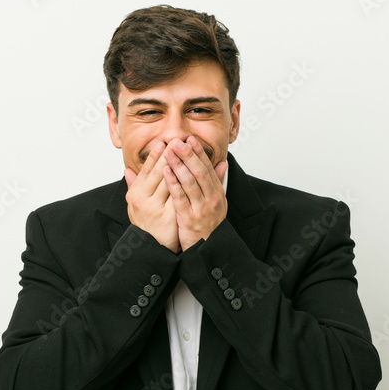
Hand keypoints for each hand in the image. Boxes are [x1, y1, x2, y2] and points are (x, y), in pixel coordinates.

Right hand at [125, 142, 179, 252]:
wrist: (150, 247)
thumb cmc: (145, 224)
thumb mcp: (135, 204)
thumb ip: (133, 186)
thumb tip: (127, 170)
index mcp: (135, 194)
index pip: (146, 170)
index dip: (155, 156)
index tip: (163, 143)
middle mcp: (143, 200)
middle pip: (158, 172)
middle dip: (169, 155)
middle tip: (178, 141)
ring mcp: (155, 208)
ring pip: (169, 182)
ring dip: (180, 166)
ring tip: (187, 153)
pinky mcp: (167, 216)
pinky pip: (178, 197)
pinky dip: (186, 184)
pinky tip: (193, 175)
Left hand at [162, 136, 227, 250]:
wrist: (207, 250)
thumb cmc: (208, 225)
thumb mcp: (217, 202)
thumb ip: (217, 182)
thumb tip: (222, 163)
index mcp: (217, 193)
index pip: (208, 168)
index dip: (198, 153)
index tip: (190, 139)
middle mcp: (212, 199)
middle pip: (200, 171)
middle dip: (188, 155)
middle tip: (177, 141)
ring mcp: (201, 208)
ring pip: (190, 182)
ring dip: (178, 165)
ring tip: (168, 152)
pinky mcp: (189, 218)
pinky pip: (180, 197)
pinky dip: (173, 183)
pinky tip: (166, 172)